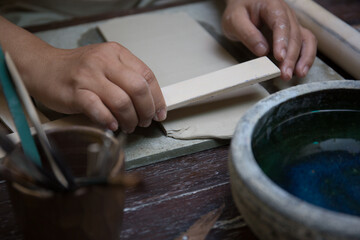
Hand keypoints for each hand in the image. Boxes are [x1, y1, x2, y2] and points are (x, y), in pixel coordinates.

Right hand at [26, 42, 166, 132]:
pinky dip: (109, 120)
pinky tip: (112, 126)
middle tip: (145, 121)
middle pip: (138, 88)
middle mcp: (104, 61)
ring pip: (122, 101)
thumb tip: (150, 103)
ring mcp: (88, 76)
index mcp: (116, 53)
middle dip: (146, 110)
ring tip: (129, 126)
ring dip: (130, 119)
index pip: (147, 75)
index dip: (157, 98)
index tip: (159, 112)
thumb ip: (127, 78)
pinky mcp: (75, 92)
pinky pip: (98, 109)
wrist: (43, 67)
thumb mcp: (106, 64)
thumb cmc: (77, 69)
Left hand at [222, 0, 316, 79]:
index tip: (279, 57)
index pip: (280, 22)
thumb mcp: (235, 20)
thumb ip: (247, 34)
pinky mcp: (293, 33)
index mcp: (271, 6)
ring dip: (303, 58)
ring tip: (298, 74)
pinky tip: (300, 70)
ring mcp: (292, 23)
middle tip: (285, 73)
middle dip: (291, 56)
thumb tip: (262, 50)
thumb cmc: (239, 11)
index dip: (282, 40)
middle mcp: (286, 13)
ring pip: (305, 39)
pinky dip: (306, 57)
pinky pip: (305, 43)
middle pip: (294, 34)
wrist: (243, 4)